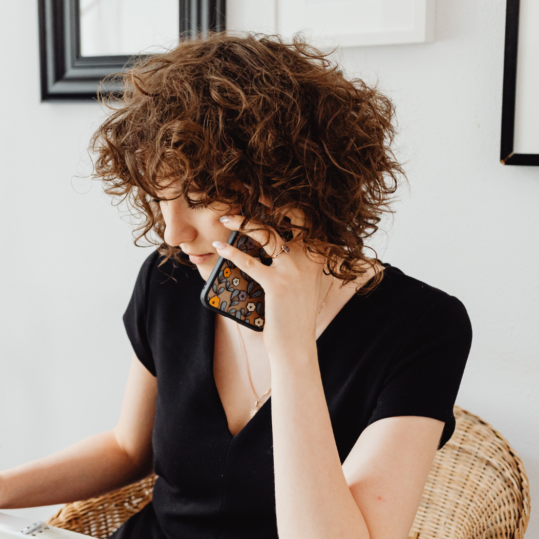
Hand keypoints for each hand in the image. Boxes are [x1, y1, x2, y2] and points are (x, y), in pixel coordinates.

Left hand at [212, 200, 332, 356]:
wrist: (296, 346)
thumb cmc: (293, 316)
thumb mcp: (303, 284)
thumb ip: (297, 262)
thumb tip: (275, 242)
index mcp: (318, 256)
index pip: (307, 219)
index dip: (289, 202)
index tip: (269, 192)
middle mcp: (310, 259)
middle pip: (291, 217)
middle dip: (270, 200)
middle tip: (248, 192)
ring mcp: (294, 271)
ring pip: (267, 235)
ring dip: (243, 222)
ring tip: (226, 217)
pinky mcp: (277, 285)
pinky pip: (250, 262)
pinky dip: (232, 252)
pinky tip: (220, 247)